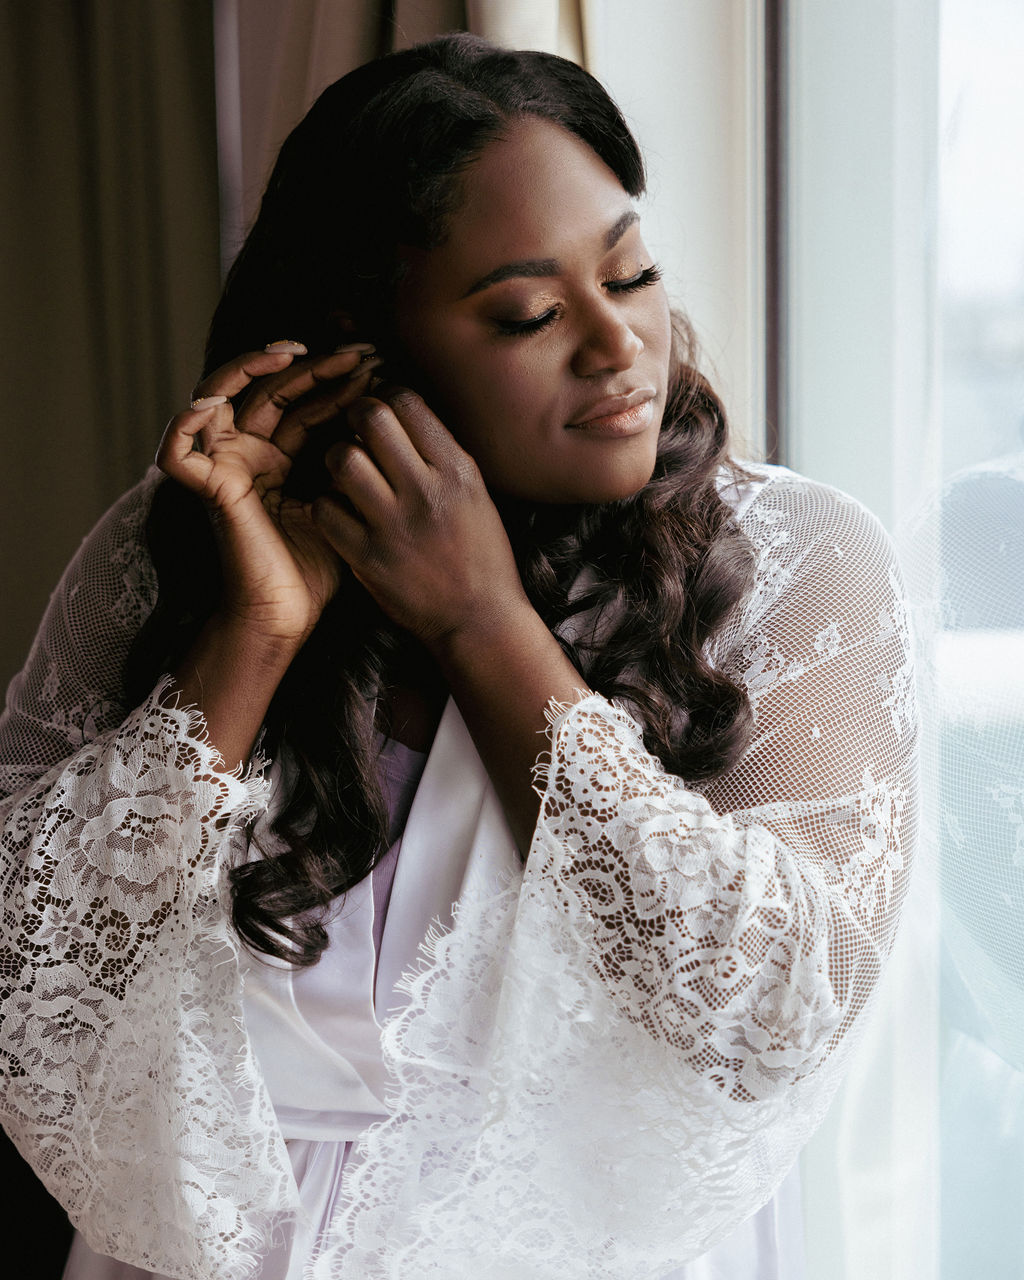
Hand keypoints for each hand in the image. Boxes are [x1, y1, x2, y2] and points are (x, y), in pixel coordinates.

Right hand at [156, 343, 380, 646]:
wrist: (289, 616)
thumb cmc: (317, 569)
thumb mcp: (343, 500)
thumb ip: (352, 462)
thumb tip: (389, 417)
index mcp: (279, 456)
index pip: (302, 401)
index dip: (334, 378)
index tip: (375, 363)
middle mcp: (248, 454)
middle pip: (268, 390)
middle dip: (310, 365)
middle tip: (354, 351)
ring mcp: (224, 468)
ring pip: (219, 398)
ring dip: (248, 370)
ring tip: (290, 354)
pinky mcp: (207, 490)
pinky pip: (177, 451)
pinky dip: (184, 423)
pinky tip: (212, 403)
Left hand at [311, 387, 530, 650]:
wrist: (480, 620)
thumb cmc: (480, 554)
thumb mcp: (475, 493)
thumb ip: (440, 453)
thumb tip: (400, 410)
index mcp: (457, 470)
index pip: (406, 401)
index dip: (384, 397)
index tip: (382, 414)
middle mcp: (427, 492)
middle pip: (370, 418)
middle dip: (353, 417)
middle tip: (354, 433)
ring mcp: (395, 526)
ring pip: (341, 459)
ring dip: (335, 459)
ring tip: (345, 474)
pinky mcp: (369, 559)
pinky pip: (324, 510)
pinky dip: (324, 506)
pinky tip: (338, 512)